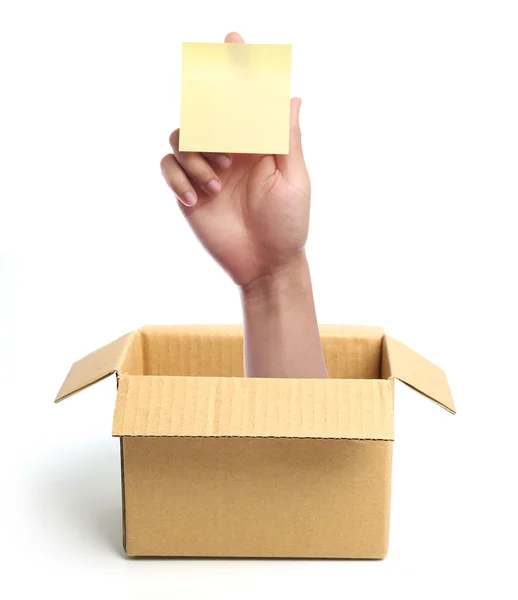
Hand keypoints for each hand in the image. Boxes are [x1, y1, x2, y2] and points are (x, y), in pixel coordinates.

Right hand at [160, 32, 309, 288]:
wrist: (264, 264)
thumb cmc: (287, 223)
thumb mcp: (292, 180)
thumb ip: (286, 138)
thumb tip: (292, 95)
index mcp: (259, 142)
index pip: (246, 99)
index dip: (239, 67)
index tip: (233, 36)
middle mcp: (231, 148)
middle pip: (206, 109)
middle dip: (209, 118)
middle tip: (226, 150)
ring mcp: (207, 167)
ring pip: (183, 136)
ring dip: (196, 155)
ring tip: (216, 184)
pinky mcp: (189, 188)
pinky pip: (168, 167)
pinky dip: (177, 177)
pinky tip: (194, 198)